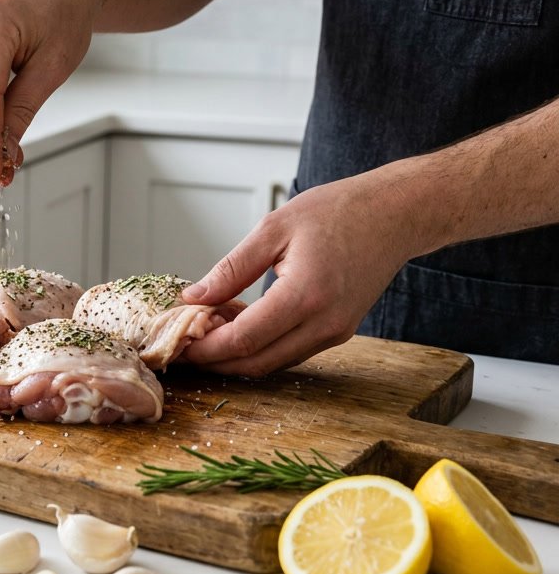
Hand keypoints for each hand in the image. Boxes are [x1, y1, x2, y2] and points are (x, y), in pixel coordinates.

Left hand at [178, 170, 422, 376]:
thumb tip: (194, 297)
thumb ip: (231, 269)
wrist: (394, 214)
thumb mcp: (273, 229)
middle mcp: (324, 323)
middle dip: (216, 360)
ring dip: (238, 355)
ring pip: (274, 362)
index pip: (244, 339)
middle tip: (185, 345)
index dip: (207, 348)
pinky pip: (291, 351)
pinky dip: (262, 346)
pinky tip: (239, 325)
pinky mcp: (339, 331)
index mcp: (305, 295)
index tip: (179, 343)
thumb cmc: (337, 211)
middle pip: (257, 362)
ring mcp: (335, 332)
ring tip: (207, 331)